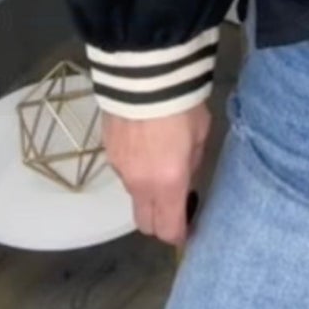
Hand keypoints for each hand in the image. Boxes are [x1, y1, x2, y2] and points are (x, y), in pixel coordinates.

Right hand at [100, 104, 211, 247]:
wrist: (144, 74)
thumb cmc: (181, 104)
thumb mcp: (201, 135)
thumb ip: (192, 164)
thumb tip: (185, 179)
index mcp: (168, 184)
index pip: (168, 229)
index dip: (179, 234)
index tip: (188, 227)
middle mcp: (140, 184)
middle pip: (145, 223)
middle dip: (159, 221)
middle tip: (174, 203)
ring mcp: (120, 169)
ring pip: (133, 196)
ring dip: (146, 192)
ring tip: (159, 163)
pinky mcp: (107, 151)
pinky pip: (123, 172)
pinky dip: (134, 168)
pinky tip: (144, 145)